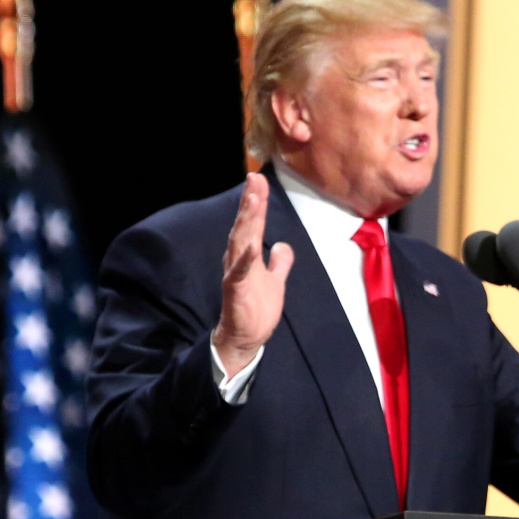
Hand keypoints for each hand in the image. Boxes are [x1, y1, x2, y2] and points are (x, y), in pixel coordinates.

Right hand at [212, 172, 294, 376]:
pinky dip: (245, 258)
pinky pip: (239, 272)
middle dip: (250, 202)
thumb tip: (283, 246)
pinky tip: (251, 245)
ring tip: (252, 200)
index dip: (257, 202)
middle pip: (245, 226)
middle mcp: (238, 260)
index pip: (254, 224)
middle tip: (254, 179)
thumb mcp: (275, 281)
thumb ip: (279, 263)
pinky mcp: (235, 290)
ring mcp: (235, 274)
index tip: (258, 180)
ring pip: (240, 242)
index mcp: (248, 255)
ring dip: (246, 221)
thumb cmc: (256, 310)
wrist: (245, 339)